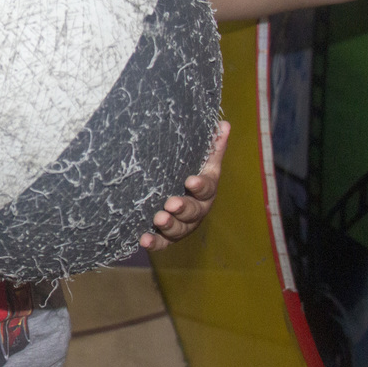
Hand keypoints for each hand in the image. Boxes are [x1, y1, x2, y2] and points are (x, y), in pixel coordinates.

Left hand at [140, 120, 229, 250]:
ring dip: (169, 225)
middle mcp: (197, 210)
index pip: (207, 187)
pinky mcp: (167, 237)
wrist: (172, 197)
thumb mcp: (201, 161)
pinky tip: (143, 240)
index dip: (200, 185)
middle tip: (171, 203)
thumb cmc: (187, 174)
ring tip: (159, 219)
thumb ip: (212, 146)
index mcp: (205, 190)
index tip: (191, 180)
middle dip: (183, 208)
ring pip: (180, 229)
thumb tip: (224, 123)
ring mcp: (183, 225)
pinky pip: (162, 242)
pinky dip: (154, 242)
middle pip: (194, 211)